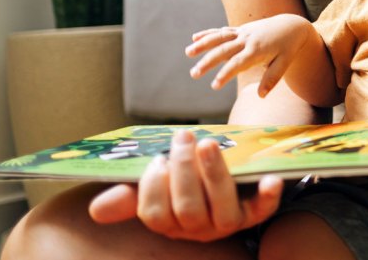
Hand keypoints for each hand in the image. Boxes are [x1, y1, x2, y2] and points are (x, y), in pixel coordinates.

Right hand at [88, 129, 282, 240]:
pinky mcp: (255, 212)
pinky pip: (263, 210)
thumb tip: (96, 210)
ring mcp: (228, 222)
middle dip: (184, 172)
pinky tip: (271, 178)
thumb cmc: (186, 179)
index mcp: (171, 221)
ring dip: (214, 175)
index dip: (154, 188)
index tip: (156, 159)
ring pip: (220, 208)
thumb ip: (130, 194)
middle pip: (188, 209)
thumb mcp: (158, 184)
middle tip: (183, 137)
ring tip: (207, 143)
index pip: (156, 214)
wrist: (229, 174)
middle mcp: (198, 228)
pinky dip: (268, 196)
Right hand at [186, 14, 313, 96]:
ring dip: (203, 44)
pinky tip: (194, 37)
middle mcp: (247, 40)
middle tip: (194, 74)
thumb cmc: (288, 47)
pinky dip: (209, 33)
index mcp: (257, 50)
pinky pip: (223, 31)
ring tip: (188, 52)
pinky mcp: (240, 30)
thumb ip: (272, 78)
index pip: (237, 63)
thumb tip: (261, 96)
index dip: (225, 74)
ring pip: (220, 37)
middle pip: (224, 51)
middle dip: (208, 62)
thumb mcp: (285, 63)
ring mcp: (242, 33)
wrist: (292, 26)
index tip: (214, 85)